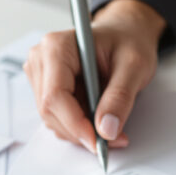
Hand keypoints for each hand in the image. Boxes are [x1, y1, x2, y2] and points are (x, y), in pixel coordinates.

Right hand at [24, 0, 165, 150]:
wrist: (126, 33)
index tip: (98, 141)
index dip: (75, 124)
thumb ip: (120, 97)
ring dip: (81, 131)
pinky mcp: (47, 87)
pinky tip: (99, 119)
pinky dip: (79, 126)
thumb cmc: (128, 41)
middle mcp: (42, 59)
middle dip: (81, 131)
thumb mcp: (134, 66)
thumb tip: (107, 129)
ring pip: (53, 119)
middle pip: (50, 111)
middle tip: (113, 139)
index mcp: (57, 47)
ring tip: (111, 125)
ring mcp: (41, 74)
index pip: (54, 96)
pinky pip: (58, 117)